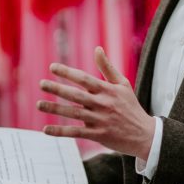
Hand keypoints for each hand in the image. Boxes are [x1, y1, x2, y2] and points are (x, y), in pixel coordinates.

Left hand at [37, 47, 155, 160]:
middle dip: (57, 88)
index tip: (52, 67)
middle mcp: (103, 104)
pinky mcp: (98, 135)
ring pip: (74, 113)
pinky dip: (60, 131)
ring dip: (55, 109)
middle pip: (76, 95)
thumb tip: (97, 48)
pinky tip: (46, 129)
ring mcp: (100, 120)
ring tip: (39, 104)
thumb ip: (107, 68)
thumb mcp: (123, 84)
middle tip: (41, 84)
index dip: (68, 72)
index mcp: (108, 90)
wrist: (144, 134)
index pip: (84, 79)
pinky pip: (76, 133)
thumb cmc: (131, 107)